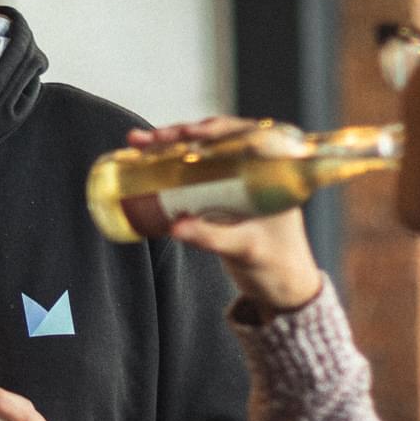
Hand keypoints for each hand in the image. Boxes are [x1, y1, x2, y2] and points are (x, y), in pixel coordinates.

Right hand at [128, 118, 325, 314]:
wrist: (282, 290)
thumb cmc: (277, 267)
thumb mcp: (245, 250)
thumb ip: (211, 237)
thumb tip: (174, 226)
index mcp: (274, 174)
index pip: (243, 137)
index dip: (213, 130)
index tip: (187, 133)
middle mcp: (256, 171)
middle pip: (214, 141)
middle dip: (178, 135)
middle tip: (150, 139)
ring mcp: (237, 182)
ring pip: (201, 153)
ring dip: (169, 146)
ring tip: (138, 144)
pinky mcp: (221, 197)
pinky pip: (194, 173)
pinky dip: (170, 166)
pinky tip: (145, 162)